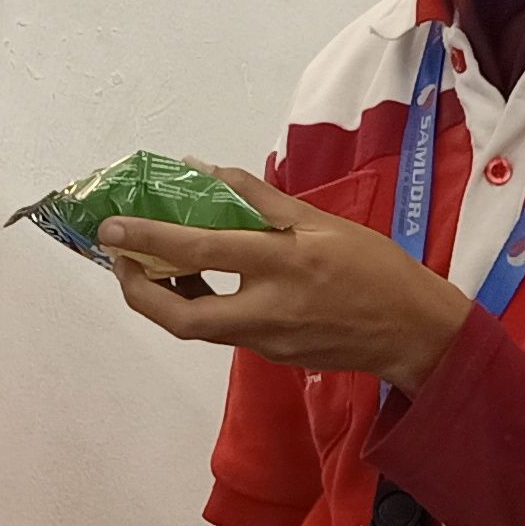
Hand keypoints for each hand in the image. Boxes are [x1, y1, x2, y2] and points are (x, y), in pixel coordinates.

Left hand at [98, 164, 468, 390]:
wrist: (412, 332)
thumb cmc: (374, 268)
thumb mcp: (320, 221)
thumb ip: (257, 198)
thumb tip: (205, 170)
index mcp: (283, 265)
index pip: (200, 252)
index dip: (149, 240)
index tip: (112, 227)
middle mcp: (268, 310)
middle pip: (181, 317)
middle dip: (139, 292)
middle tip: (121, 260)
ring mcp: (267, 341)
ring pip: (198, 327)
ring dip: (167, 297)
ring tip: (152, 264)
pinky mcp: (272, 355)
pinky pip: (223, 330)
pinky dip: (200, 304)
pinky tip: (197, 280)